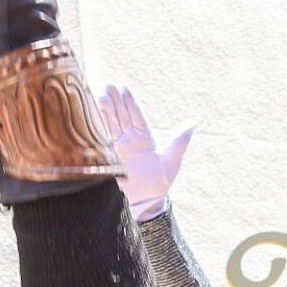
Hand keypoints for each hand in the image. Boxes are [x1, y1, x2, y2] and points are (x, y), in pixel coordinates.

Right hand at [97, 84, 192, 219]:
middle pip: (121, 116)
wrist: (146, 200)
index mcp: (145, 138)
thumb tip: (193, 122)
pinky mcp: (109, 156)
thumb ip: (180, 139)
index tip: (124, 88)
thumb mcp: (173, 158)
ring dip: (105, 110)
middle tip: (109, 86)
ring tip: (101, 94)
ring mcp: (119, 147)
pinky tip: (93, 113)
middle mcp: (130, 140)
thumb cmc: (160, 181)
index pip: (136, 115)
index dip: (129, 102)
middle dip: (115, 101)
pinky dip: (99, 126)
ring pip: (111, 124)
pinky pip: (103, 138)